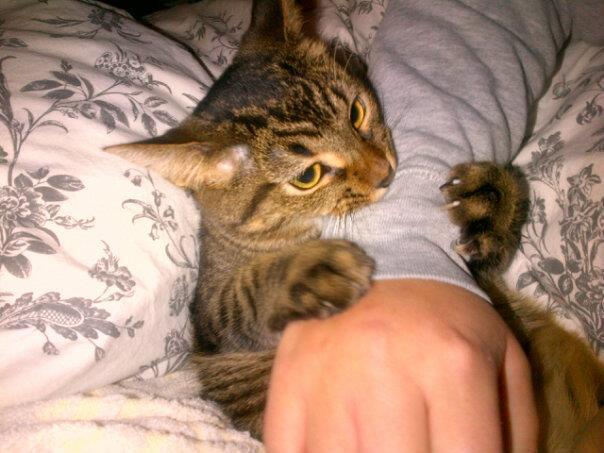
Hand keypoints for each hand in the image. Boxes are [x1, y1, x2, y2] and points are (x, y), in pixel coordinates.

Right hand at [263, 279, 537, 452]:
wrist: (387, 258)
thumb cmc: (449, 320)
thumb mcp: (504, 362)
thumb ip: (514, 435)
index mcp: (453, 364)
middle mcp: (384, 367)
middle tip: (414, 446)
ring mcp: (327, 372)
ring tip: (377, 442)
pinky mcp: (288, 372)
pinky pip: (287, 447)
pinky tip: (341, 441)